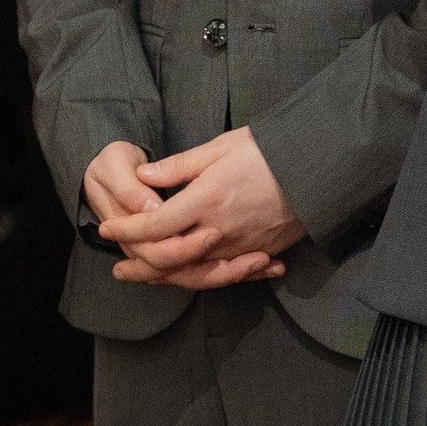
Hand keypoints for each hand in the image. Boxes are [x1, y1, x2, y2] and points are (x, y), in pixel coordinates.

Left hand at [97, 125, 306, 288]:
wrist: (319, 167)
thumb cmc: (269, 150)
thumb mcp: (221, 147)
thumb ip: (180, 166)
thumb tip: (144, 176)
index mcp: (207, 199)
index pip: (155, 224)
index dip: (127, 228)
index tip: (107, 227)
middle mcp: (220, 230)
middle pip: (169, 260)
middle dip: (139, 265)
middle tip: (117, 267)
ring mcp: (240, 246)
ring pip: (193, 274)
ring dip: (165, 278)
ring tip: (145, 278)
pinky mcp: (258, 252)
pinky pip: (223, 275)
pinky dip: (200, 278)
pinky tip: (188, 277)